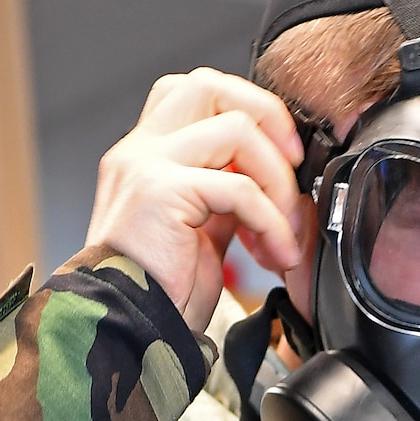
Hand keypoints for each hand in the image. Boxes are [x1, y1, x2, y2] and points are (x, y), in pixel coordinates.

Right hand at [85, 68, 315, 334]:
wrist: (126, 335)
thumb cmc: (160, 295)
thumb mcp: (204, 232)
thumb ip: (228, 195)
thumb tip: (279, 179)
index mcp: (147, 155)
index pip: (198, 93)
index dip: (250, 111)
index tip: (283, 160)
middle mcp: (139, 151)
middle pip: (210, 85)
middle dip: (268, 117)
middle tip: (293, 166)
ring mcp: (145, 166)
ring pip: (237, 128)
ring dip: (278, 181)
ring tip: (284, 231)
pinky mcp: (158, 192)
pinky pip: (239, 188)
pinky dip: (272, 222)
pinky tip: (275, 254)